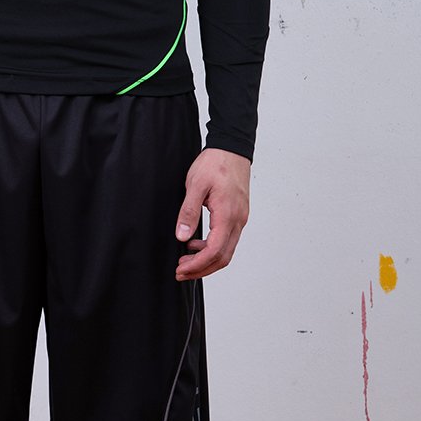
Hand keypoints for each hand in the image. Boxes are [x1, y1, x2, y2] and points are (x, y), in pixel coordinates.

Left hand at [173, 147, 250, 279]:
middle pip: (223, 257)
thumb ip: (189, 212)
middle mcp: (238, 220)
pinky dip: (211, 247)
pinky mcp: (237, 215)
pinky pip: (227, 239)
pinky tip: (195, 243)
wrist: (232, 148)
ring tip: (185, 260)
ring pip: (226, 250)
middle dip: (201, 269)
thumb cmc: (215, 163)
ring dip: (206, 260)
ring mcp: (240, 218)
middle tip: (181, 272)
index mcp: (227, 215)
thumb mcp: (195, 185)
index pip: (214, 251)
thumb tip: (182, 236)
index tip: (181, 270)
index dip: (197, 265)